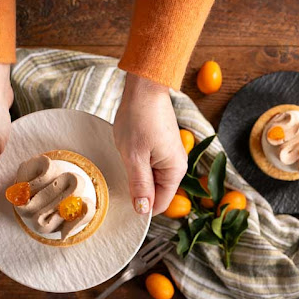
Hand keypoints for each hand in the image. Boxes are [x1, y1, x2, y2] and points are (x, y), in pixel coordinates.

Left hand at [113, 73, 187, 215]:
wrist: (145, 88)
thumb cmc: (139, 118)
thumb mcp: (134, 156)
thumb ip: (140, 185)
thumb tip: (143, 210)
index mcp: (175, 171)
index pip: (160, 204)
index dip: (141, 206)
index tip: (123, 198)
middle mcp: (177, 166)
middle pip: (156, 192)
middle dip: (138, 188)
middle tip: (121, 172)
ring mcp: (170, 156)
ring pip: (151, 179)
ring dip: (136, 174)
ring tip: (126, 157)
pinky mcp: (162, 147)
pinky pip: (150, 166)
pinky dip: (138, 163)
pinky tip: (129, 150)